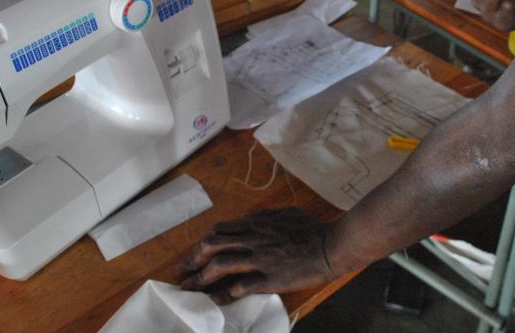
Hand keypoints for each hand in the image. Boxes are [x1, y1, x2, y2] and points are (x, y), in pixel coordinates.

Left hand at [180, 208, 335, 303]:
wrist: (330, 246)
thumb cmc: (311, 229)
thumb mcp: (285, 214)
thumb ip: (264, 216)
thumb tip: (248, 217)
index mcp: (256, 223)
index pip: (219, 230)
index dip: (202, 243)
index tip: (194, 255)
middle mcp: (252, 239)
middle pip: (212, 245)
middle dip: (192, 259)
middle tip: (184, 273)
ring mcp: (259, 259)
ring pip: (220, 265)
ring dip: (201, 278)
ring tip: (190, 289)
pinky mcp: (269, 278)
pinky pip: (240, 286)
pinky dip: (223, 294)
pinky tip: (214, 301)